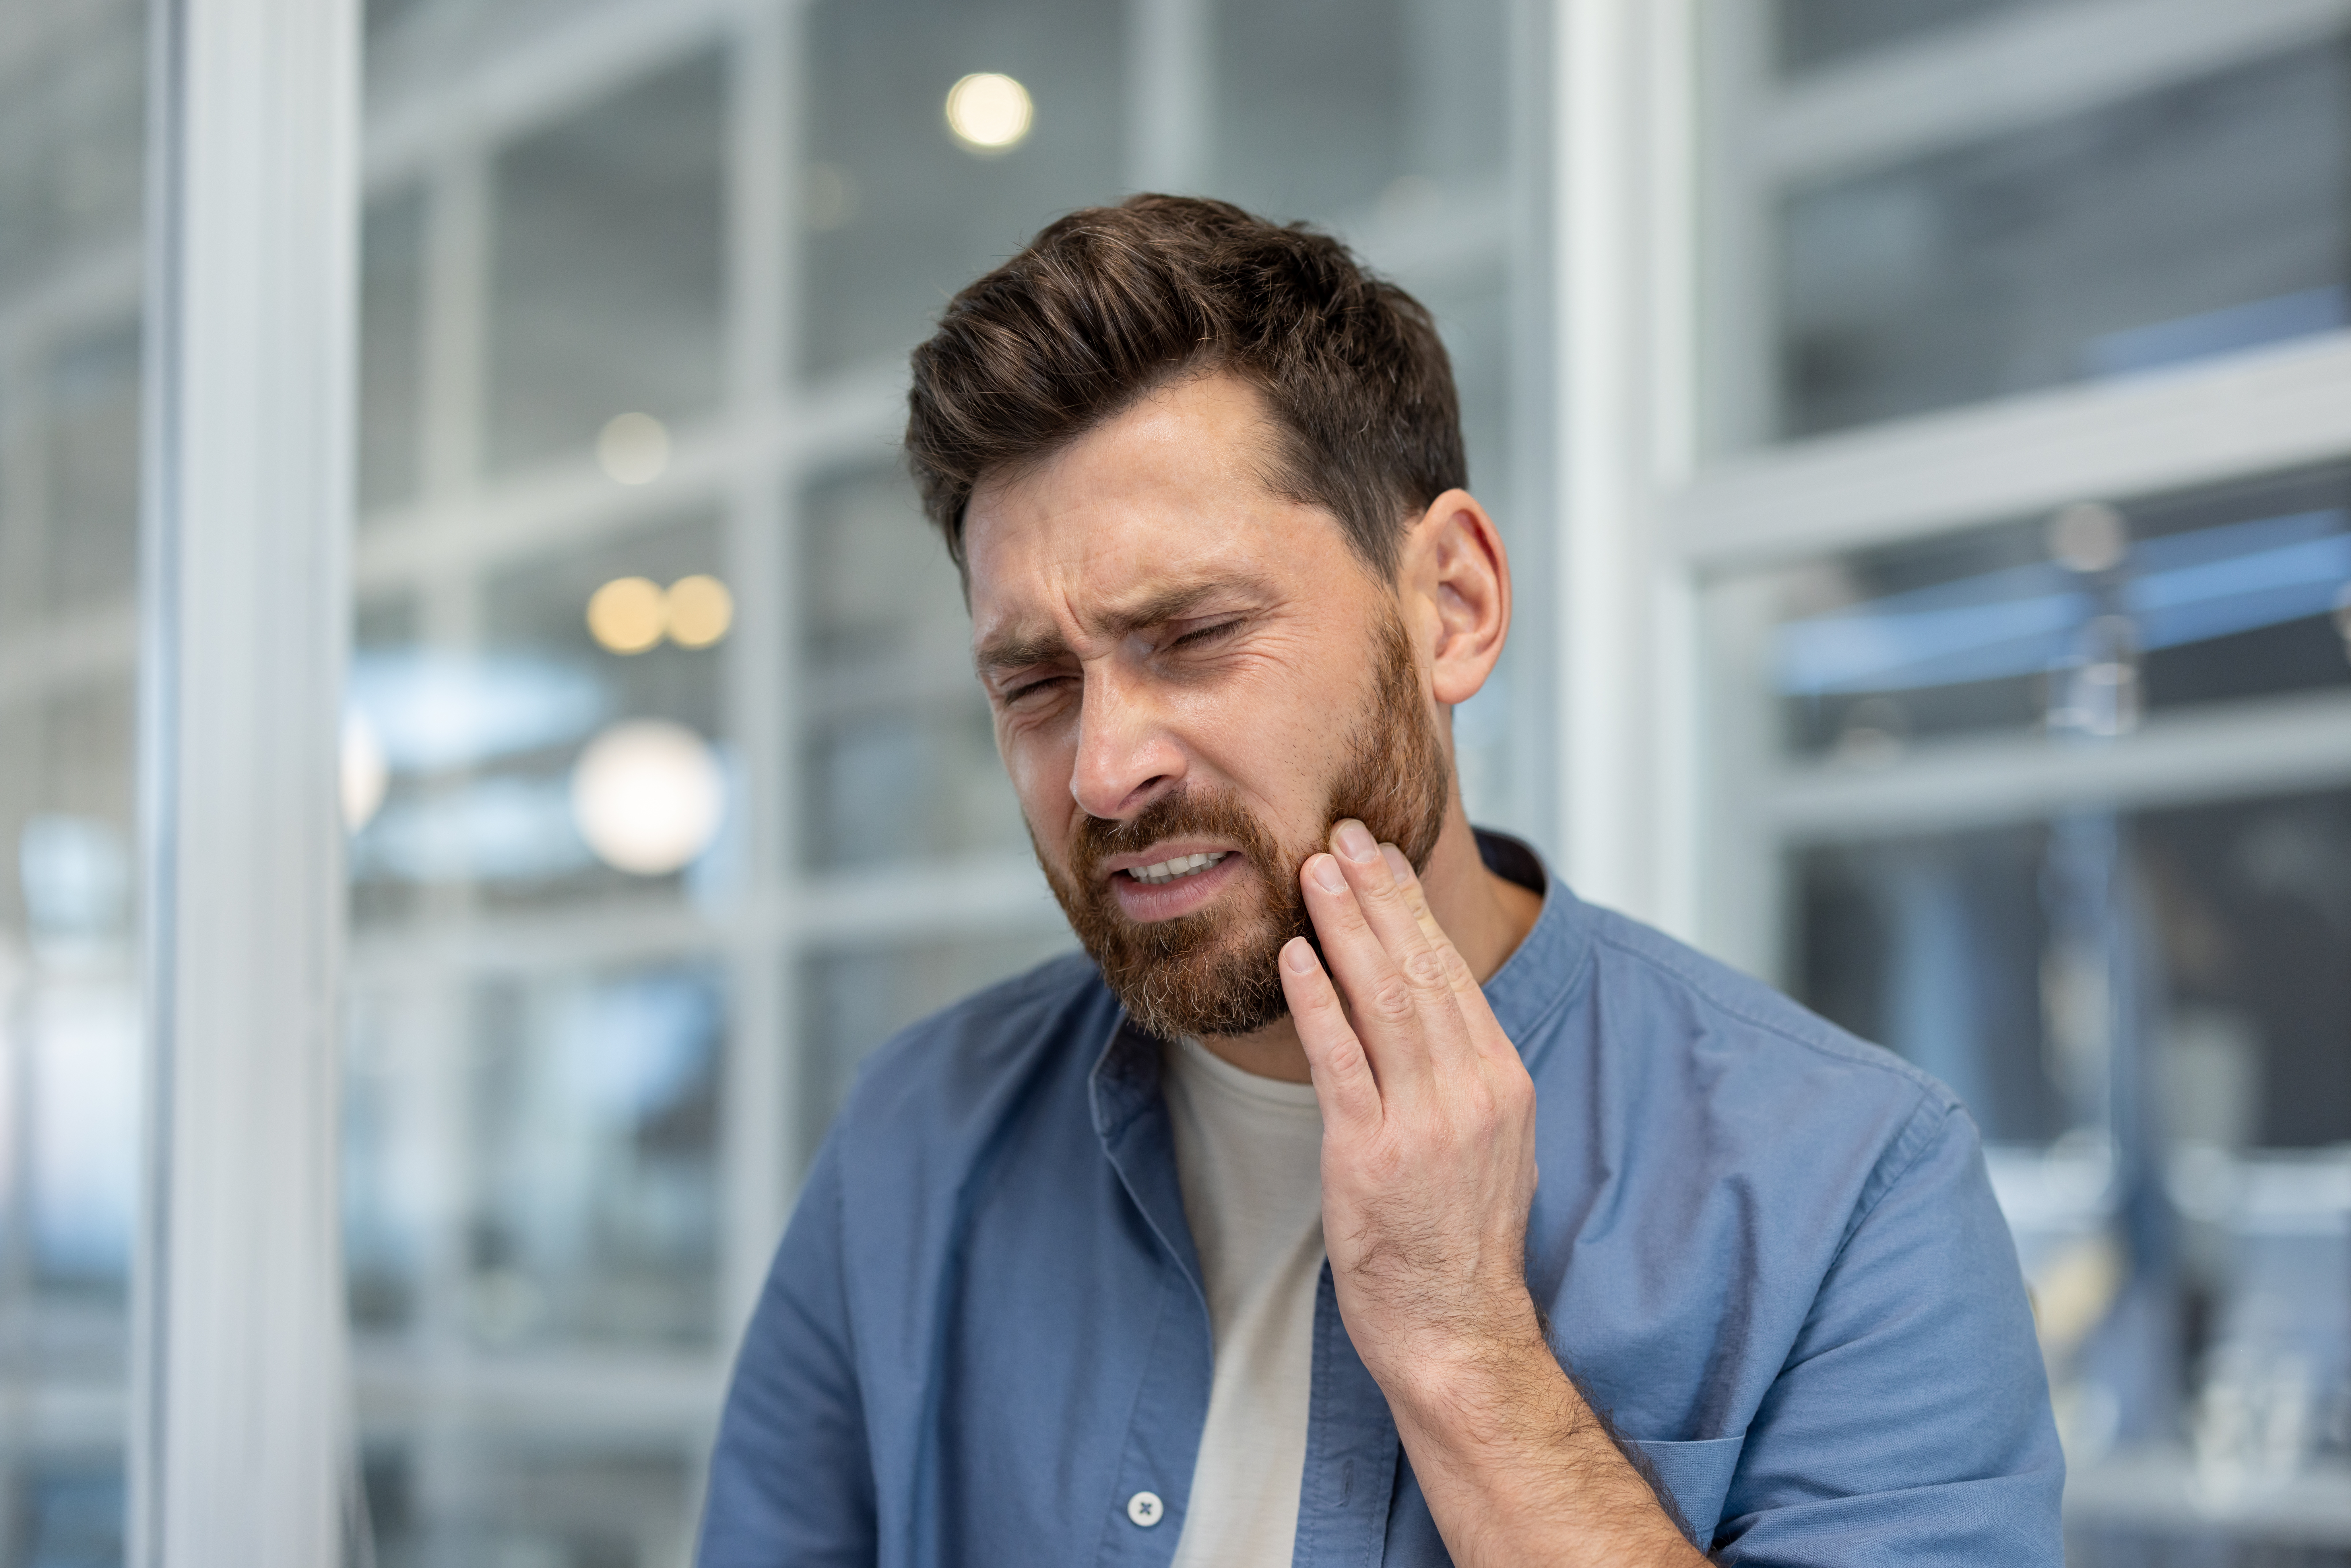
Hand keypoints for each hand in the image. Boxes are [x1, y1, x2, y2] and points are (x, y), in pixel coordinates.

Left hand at [1280, 819, 1543, 1391]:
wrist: (1457, 1328)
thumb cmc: (1462, 1238)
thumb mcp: (1494, 1143)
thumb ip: (1467, 1075)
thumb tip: (1436, 1010)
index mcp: (1501, 1083)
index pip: (1452, 974)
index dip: (1411, 909)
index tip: (1381, 857)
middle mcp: (1470, 1093)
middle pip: (1420, 972)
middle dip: (1377, 896)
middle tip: (1342, 835)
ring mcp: (1422, 1124)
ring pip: (1382, 1002)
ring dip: (1344, 928)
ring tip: (1313, 871)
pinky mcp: (1369, 1157)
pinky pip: (1340, 1062)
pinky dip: (1317, 1002)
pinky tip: (1296, 956)